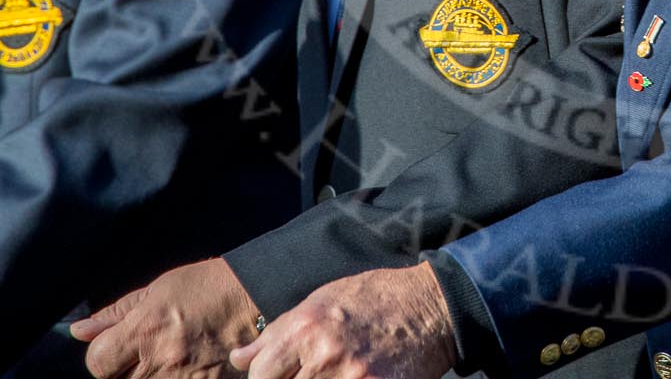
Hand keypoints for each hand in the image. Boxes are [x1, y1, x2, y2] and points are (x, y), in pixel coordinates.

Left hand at [72, 257, 261, 377]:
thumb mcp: (158, 289)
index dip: (104, 355)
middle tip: (151, 348)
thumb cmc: (206, 287)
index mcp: (145, 329)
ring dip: (152, 374)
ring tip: (171, 356)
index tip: (117, 346)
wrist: (256, 297)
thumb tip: (79, 331)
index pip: (97, 363)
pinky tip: (188, 366)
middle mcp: (161, 359)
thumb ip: (116, 314)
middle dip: (128, 367)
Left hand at [228, 262, 454, 378]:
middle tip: (309, 373)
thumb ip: (278, 332)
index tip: (277, 375)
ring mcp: (352, 378)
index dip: (264, 378)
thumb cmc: (372, 299)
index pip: (259, 374)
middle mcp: (325, 354)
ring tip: (329, 374)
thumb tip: (240, 358)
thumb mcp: (320, 301)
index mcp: (305, 327)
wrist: (430, 306)